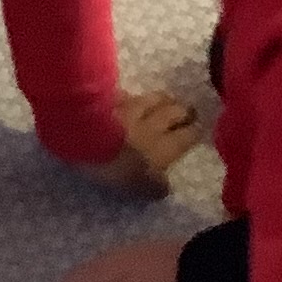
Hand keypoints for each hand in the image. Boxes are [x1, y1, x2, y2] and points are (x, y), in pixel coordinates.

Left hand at [74, 90, 201, 199]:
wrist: (83, 138)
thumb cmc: (112, 167)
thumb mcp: (136, 185)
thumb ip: (153, 186)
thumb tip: (165, 187)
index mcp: (161, 147)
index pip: (185, 137)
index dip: (194, 132)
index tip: (199, 129)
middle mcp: (151, 124)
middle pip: (173, 113)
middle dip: (184, 112)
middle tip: (189, 111)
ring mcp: (129, 109)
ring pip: (152, 100)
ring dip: (163, 99)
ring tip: (168, 99)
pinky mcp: (108, 100)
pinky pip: (123, 95)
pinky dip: (128, 96)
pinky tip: (128, 96)